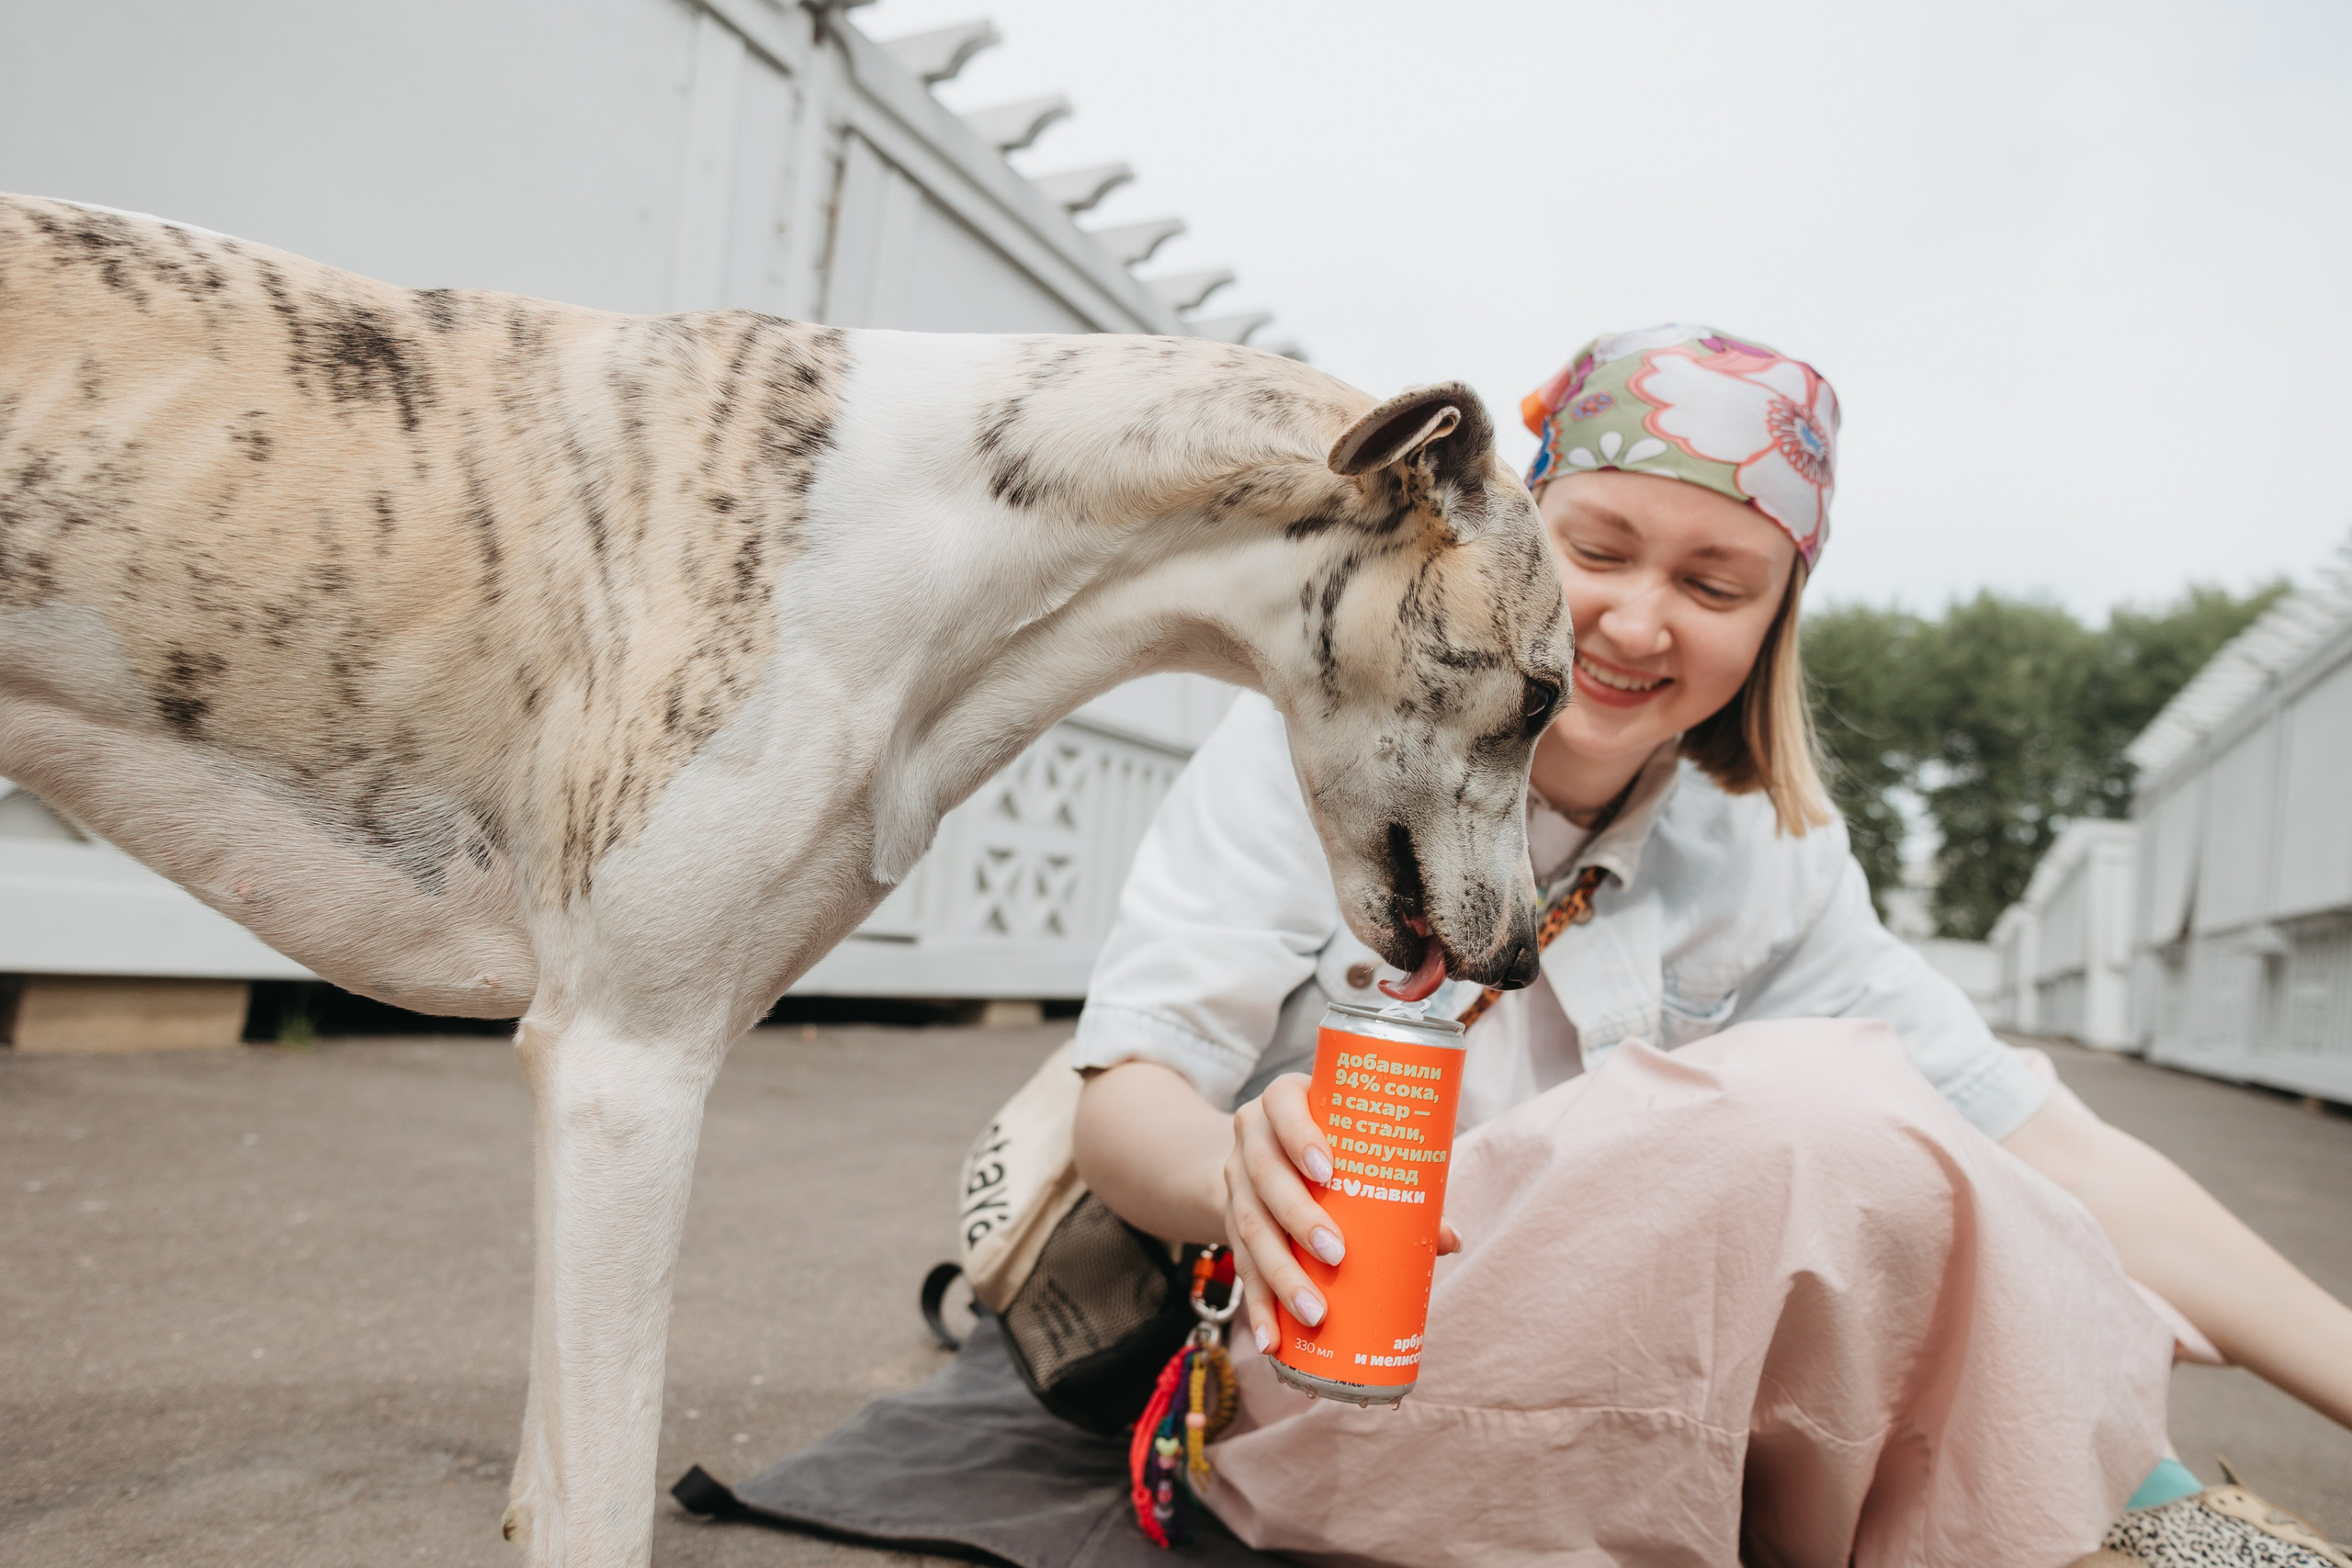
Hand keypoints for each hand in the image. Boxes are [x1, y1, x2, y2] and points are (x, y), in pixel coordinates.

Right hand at [1223, 1072, 1460, 1353]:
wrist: (1263, 1150)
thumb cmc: (1333, 1142)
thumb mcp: (1355, 1144)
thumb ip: (1399, 1182)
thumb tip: (1448, 1239)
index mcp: (1282, 1103)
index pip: (1283, 1108)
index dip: (1300, 1136)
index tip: (1328, 1171)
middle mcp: (1252, 1139)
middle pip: (1265, 1176)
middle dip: (1299, 1218)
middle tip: (1338, 1254)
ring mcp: (1236, 1183)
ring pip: (1249, 1227)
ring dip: (1281, 1274)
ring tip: (1315, 1311)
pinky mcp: (1229, 1225)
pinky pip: (1241, 1268)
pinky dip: (1259, 1307)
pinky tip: (1273, 1339)